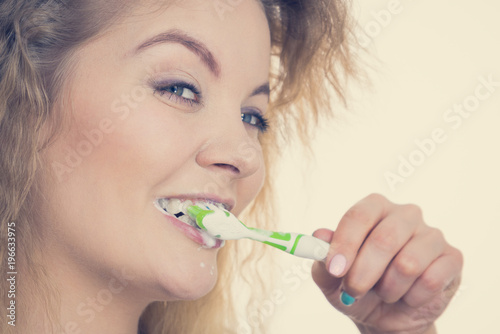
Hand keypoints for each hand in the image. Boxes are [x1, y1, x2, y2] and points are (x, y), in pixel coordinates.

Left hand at [311, 194, 462, 333]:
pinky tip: (409, 296)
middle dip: (364, 272)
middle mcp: (405, 214)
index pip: (359, 215)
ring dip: (389, 289)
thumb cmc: (357, 287)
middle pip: (384, 239)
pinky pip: (431, 281)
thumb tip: (319, 236)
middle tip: (353, 291)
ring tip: (385, 292)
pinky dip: (412, 298)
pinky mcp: (452, 257)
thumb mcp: (332, 279)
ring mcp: (432, 234)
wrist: (387, 315)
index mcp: (374, 208)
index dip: (345, 243)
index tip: (335, 269)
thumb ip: (322, 258)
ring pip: (408, 264)